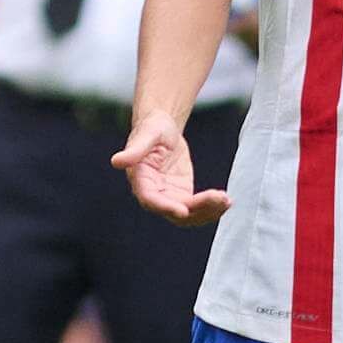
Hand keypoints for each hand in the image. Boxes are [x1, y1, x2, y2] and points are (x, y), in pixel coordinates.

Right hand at [112, 111, 228, 224]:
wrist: (163, 129)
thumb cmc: (152, 128)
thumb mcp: (147, 135)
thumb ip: (134, 150)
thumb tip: (115, 161)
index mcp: (140, 180)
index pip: (151, 199)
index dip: (165, 207)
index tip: (184, 210)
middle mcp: (153, 194)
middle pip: (173, 210)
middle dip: (198, 209)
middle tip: (220, 199)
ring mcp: (169, 196)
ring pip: (188, 214)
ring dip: (207, 212)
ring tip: (226, 201)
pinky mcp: (182, 195)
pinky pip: (197, 208)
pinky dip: (211, 207)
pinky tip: (226, 202)